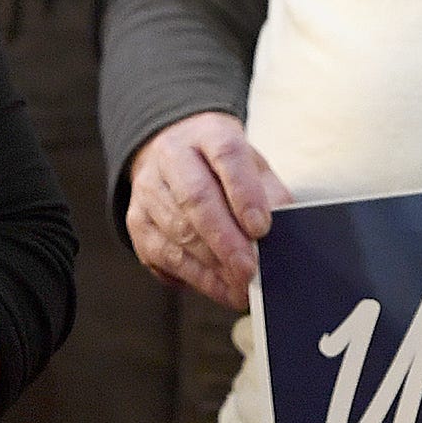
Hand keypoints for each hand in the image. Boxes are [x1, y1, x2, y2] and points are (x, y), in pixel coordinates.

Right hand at [126, 112, 289, 310]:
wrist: (170, 150)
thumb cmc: (220, 165)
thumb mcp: (252, 164)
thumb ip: (270, 193)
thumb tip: (285, 232)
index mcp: (208, 134)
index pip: (226, 157)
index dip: (244, 193)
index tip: (261, 228)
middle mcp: (171, 156)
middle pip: (195, 198)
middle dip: (225, 240)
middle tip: (249, 270)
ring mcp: (148, 188)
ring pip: (176, 231)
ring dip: (211, 266)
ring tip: (241, 288)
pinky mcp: (136, 220)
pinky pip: (162, 255)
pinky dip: (194, 277)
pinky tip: (219, 288)